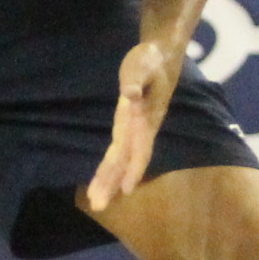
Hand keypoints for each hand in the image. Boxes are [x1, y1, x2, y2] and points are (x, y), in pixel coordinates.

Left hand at [85, 40, 179, 214]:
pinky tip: (108, 181)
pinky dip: (113, 167)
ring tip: (96, 200)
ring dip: (109, 179)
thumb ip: (137, 78)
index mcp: (145, 117)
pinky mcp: (131, 125)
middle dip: (112, 181)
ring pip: (122, 157)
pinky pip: (120, 150)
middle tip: (97, 205)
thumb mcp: (143, 63)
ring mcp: (137, 128)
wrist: (162, 54)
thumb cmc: (151, 59)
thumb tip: (130, 92)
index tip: (125, 189)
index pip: (137, 146)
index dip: (132, 167)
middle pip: (126, 158)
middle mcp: (141, 128)